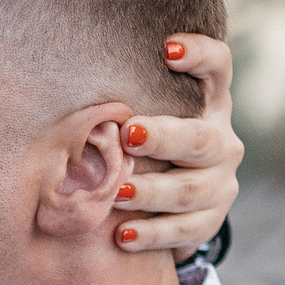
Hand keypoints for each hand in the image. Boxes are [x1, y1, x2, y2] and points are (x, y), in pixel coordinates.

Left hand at [113, 33, 242, 259]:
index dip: (200, 54)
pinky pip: (184, 230)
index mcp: (209, 104)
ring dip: (151, 191)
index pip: (218, 67)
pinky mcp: (210, 220)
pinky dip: (152, 233)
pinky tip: (123, 234)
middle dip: (163, 137)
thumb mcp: (145, 118)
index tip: (166, 49)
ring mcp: (221, 183)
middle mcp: (222, 141)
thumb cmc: (146, 146)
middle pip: (201, 138)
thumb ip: (125, 103)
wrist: (173, 204)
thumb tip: (62, 86)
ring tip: (117, 192)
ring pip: (191, 189)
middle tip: (128, 134)